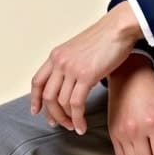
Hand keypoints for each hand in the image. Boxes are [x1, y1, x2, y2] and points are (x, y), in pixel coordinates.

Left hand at [30, 3, 143, 134]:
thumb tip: (69, 84)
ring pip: (61, 103)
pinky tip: (82, 126)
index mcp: (56, 56)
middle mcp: (60, 62)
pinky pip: (76, 104)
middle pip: (47, 96)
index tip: (36, 111)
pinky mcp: (86, 76)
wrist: (118, 28)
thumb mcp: (78, 49)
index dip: (35, 99)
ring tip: (75, 126)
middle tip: (60, 124)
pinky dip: (78, 118)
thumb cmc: (104, 39)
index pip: (37, 81)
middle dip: (53, 114)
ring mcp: (72, 69)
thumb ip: (70, 65)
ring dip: (67, 119)